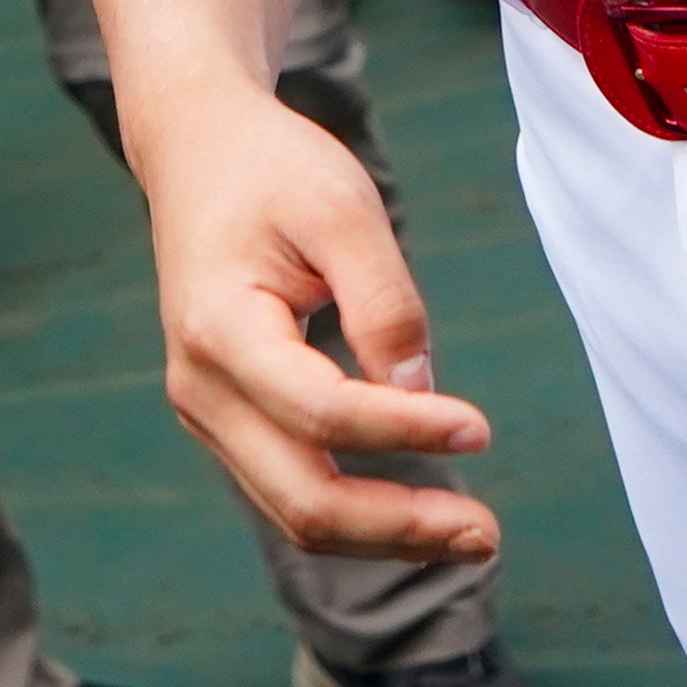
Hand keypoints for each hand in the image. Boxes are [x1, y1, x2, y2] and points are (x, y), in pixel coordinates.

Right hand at [121, 83, 497, 561]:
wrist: (198, 152)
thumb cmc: (274, 170)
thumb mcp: (341, 207)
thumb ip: (383, 303)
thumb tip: (421, 393)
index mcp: (219, 330)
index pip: (322, 413)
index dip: (406, 430)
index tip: (480, 427)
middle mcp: (201, 389)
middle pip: (302, 499)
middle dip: (400, 526)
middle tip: (488, 532)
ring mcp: (208, 413)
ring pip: (295, 513)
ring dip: (384, 534)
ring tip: (468, 534)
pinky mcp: (228, 420)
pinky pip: (290, 490)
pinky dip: (357, 512)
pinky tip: (420, 507)